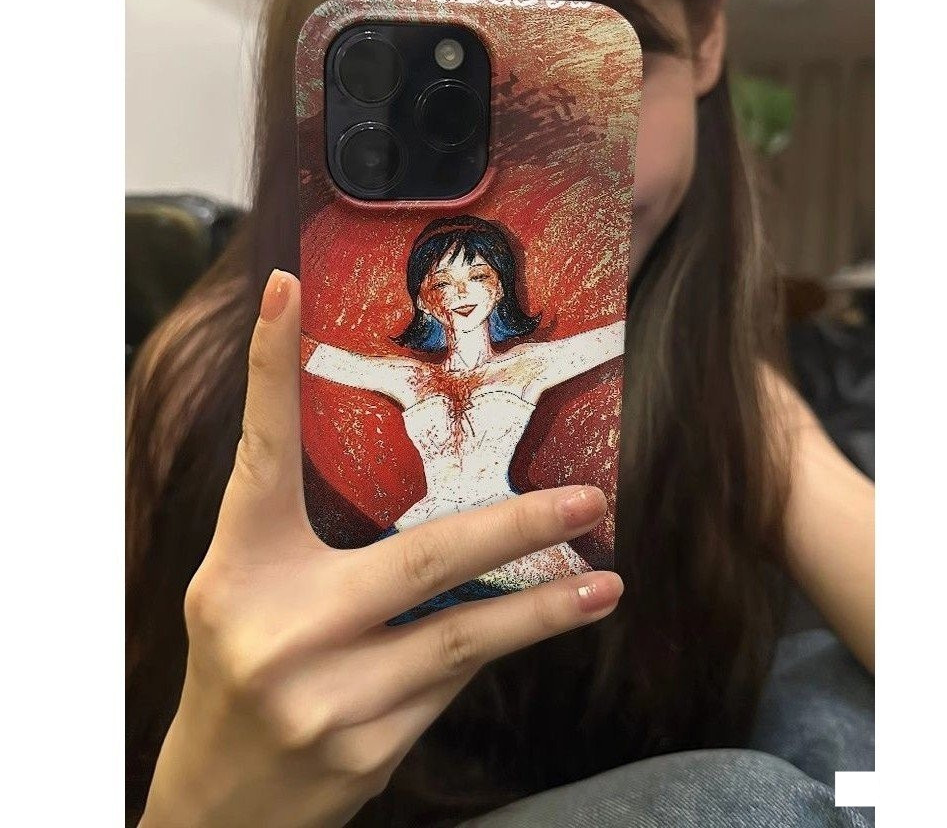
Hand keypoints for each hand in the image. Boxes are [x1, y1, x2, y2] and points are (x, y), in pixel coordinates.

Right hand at [140, 270, 622, 827]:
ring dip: (541, 610)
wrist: (222, 798)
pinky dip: (485, 651)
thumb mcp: (250, 587)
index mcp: (240, 566)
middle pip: (424, 558)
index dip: (269, 366)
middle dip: (518, 526)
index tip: (286, 289)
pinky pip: (450, 683)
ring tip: (605, 584)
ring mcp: (328, 697)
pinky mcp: (368, 752)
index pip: (261, 451)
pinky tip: (507, 636)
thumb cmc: (240, 660)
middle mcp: (282, 627)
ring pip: (461, 636)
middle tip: (587, 498)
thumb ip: (315, 536)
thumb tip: (427, 482)